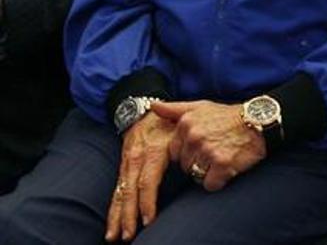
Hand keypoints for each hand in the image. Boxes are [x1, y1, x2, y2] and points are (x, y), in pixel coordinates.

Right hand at [105, 112, 175, 241]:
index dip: (147, 201)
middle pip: (129, 192)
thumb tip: (197, 148)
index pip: (147, 181)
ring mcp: (127, 165)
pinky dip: (114, 209)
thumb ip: (188, 134)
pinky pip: (117, 191)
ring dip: (117, 217)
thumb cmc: (167, 120)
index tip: (149, 219)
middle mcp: (136, 159)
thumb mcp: (179, 124)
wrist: (140, 109)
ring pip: (120, 194)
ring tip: (113, 237)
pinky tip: (113, 225)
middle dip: (127, 216)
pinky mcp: (123, 168)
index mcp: (152, 151)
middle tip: (128, 236)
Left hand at [151, 100, 266, 192]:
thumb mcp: (201, 106)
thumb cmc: (229, 116)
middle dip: (198, 162)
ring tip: (222, 157)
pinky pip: (211, 184)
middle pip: (185, 165)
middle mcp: (194, 136)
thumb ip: (175, 109)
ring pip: (196, 175)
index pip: (174, 152)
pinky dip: (220, 180)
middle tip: (216, 150)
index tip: (203, 145)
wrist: (259, 122)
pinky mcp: (221, 165)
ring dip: (209, 172)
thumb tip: (154, 106)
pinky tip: (228, 167)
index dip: (187, 152)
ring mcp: (207, 151)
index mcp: (186, 123)